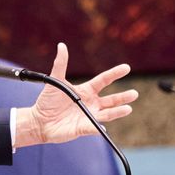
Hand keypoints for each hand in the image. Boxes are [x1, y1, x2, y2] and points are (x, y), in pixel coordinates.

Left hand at [14, 43, 137, 147]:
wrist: (40, 121)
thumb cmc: (48, 101)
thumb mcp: (55, 80)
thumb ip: (60, 64)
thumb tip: (61, 46)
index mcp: (86, 91)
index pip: (104, 80)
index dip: (115, 74)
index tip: (126, 68)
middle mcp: (91, 103)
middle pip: (111, 99)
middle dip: (123, 97)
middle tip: (135, 93)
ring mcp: (89, 116)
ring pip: (107, 114)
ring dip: (117, 112)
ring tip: (128, 109)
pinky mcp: (83, 128)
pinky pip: (94, 127)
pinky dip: (99, 127)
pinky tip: (104, 126)